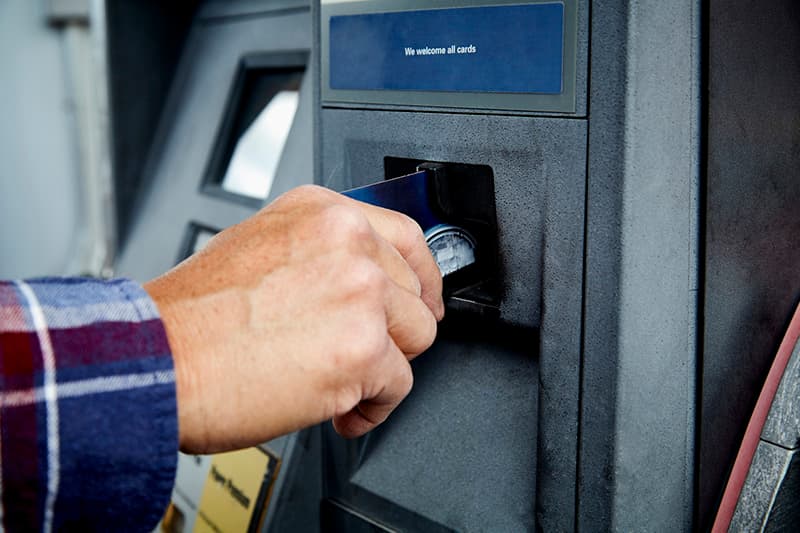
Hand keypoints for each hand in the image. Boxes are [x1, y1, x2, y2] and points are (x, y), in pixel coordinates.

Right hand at [144, 185, 443, 453]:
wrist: (157, 361)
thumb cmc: (191, 317)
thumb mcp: (258, 248)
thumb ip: (317, 255)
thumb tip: (358, 282)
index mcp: (321, 214)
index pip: (407, 237)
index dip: (419, 279)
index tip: (420, 300)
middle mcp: (347, 243)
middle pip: (414, 295)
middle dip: (391, 332)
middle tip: (359, 352)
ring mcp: (359, 292)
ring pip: (415, 339)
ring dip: (383, 369)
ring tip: (342, 381)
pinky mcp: (362, 348)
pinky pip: (398, 387)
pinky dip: (371, 408)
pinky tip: (337, 409)